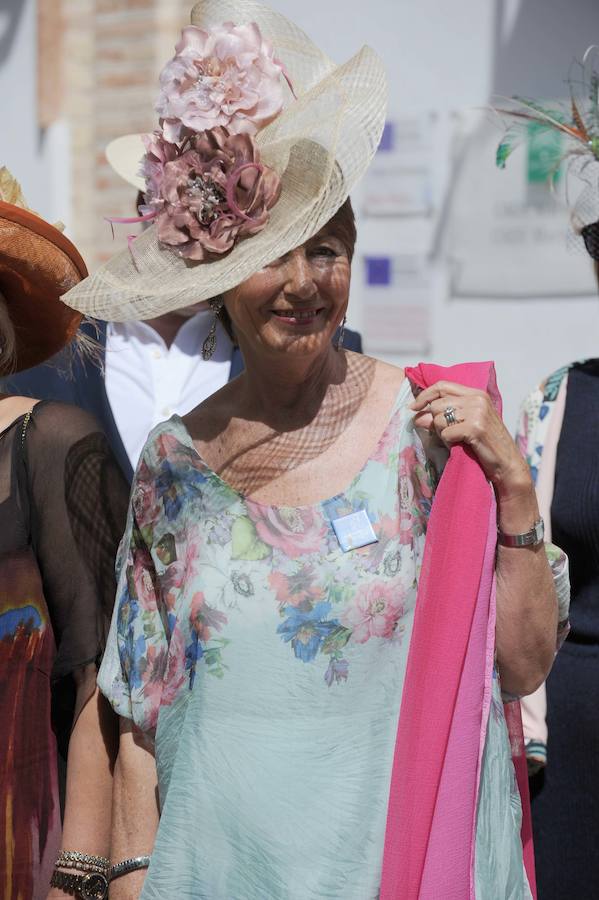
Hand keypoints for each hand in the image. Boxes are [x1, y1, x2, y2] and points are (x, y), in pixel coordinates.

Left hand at [410, 380, 531, 499]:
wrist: (507, 464)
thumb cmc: (485, 444)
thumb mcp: (464, 425)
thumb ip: (442, 416)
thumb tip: (416, 415)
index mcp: (476, 393)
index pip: (442, 386)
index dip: (424, 395)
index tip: (413, 407)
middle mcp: (477, 399)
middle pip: (436, 405)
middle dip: (435, 422)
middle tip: (447, 434)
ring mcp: (478, 412)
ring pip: (438, 419)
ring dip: (442, 433)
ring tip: (456, 440)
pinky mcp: (475, 428)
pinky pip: (446, 433)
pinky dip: (448, 442)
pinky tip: (460, 445)